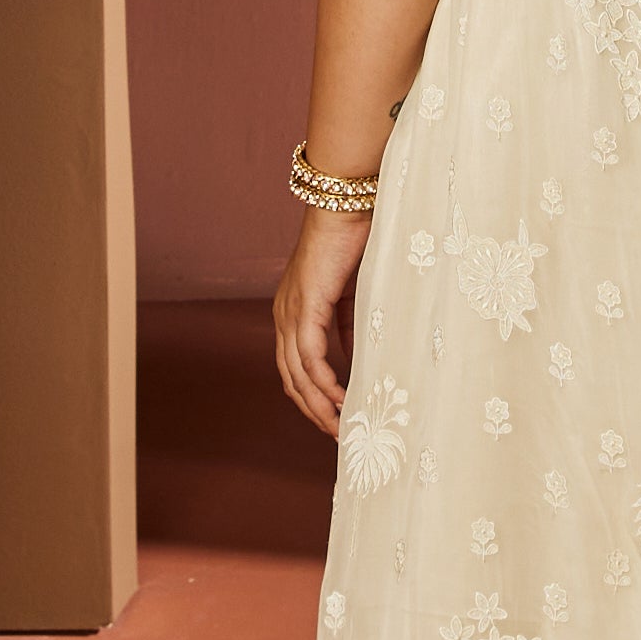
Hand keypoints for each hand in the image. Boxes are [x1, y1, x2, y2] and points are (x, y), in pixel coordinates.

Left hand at [272, 208, 371, 433]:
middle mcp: (284, 315)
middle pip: (290, 379)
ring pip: (297, 375)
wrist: (347, 203)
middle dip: (314, 411)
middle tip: (338, 436)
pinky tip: (342, 401)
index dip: (311, 397)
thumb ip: (349, 325)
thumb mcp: (353, 293)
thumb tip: (356, 359)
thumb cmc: (354, 240)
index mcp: (293, 311)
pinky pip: (311, 358)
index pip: (294, 367)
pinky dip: (324, 383)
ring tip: (341, 428)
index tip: (334, 419)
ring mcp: (291, 312)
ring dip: (319, 405)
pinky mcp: (305, 307)